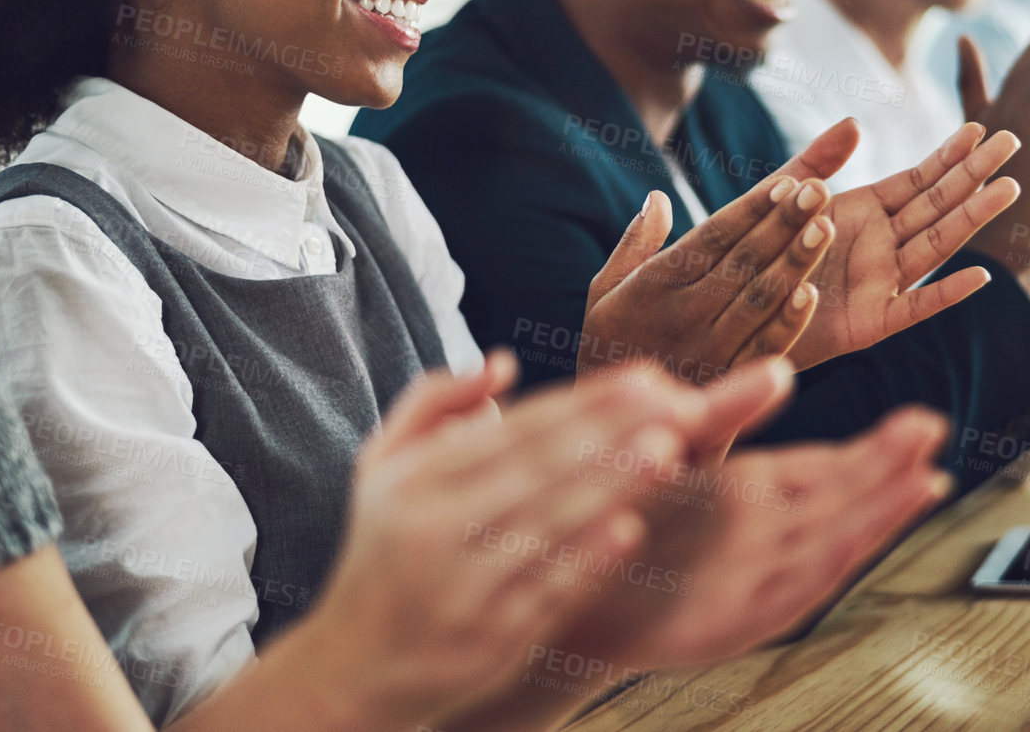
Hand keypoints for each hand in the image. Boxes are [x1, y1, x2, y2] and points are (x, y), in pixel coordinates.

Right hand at [309, 355, 711, 726]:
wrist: (353, 667)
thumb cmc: (382, 549)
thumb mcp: (380, 466)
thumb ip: (433, 401)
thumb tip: (504, 362)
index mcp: (417, 480)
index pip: (516, 430)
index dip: (585, 402)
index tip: (646, 377)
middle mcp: (438, 530)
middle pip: (539, 470)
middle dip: (611, 432)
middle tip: (676, 401)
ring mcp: (466, 589)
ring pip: (549, 528)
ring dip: (613, 487)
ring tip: (669, 451)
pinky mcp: (489, 642)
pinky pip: (546, 594)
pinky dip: (587, 562)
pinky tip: (630, 530)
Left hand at [544, 404, 951, 672]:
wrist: (552, 595)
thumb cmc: (612, 522)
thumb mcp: (670, 451)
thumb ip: (722, 411)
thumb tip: (777, 368)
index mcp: (749, 499)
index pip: (824, 470)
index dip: (874, 450)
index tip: (920, 423)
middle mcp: (757, 540)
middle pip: (838, 503)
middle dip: (888, 471)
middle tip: (936, 434)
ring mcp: (745, 581)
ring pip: (823, 545)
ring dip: (872, 517)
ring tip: (920, 484)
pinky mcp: (722, 619)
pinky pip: (781, 593)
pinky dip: (819, 568)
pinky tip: (850, 544)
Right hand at [579, 132, 845, 382]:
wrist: (611, 431)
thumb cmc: (608, 348)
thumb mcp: (603, 293)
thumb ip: (633, 246)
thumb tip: (658, 198)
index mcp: (654, 284)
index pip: (712, 236)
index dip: (751, 209)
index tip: (787, 181)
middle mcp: (682, 313)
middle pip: (742, 261)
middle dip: (782, 223)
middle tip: (818, 190)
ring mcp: (706, 350)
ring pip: (758, 299)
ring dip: (794, 263)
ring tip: (824, 228)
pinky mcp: (724, 384)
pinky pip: (760, 349)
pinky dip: (787, 323)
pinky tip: (812, 294)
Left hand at [773, 118, 1022, 364]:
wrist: (736, 317)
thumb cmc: (758, 258)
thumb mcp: (784, 202)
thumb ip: (816, 163)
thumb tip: (854, 122)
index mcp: (863, 213)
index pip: (917, 179)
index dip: (948, 155)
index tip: (978, 128)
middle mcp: (880, 245)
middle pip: (937, 205)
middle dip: (974, 174)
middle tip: (1012, 140)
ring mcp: (880, 283)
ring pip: (935, 246)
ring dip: (972, 218)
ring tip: (1008, 188)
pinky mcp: (869, 324)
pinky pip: (914, 308)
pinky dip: (945, 294)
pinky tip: (979, 278)